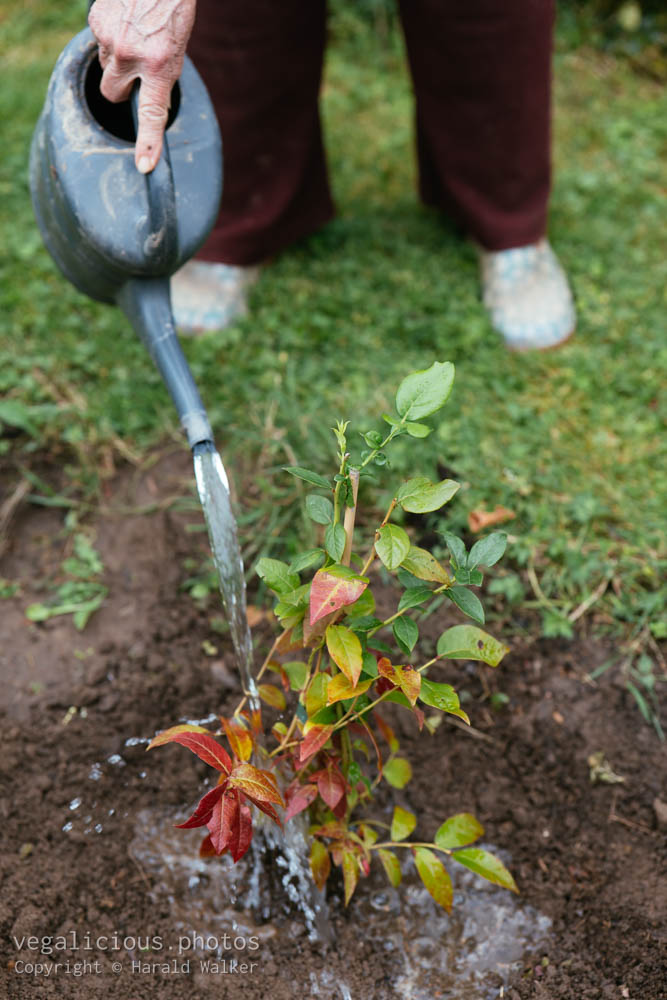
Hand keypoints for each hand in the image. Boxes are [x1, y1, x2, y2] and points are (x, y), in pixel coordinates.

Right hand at [88, 0, 195, 172]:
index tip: (144, 166)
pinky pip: (98, 43)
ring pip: (105, 68)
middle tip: (133, 74)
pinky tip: (124, 23)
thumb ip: (160, 78)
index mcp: (160, 66)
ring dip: (116, 61)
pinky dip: (110, 38)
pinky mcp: (97, 22)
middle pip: (111, 95)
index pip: (152, 115)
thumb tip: (146, 100)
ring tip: (134, 39)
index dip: (149, 143)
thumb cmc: (172, 12)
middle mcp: (133, 55)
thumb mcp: (177, 51)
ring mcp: (111, 39)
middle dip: (120, 90)